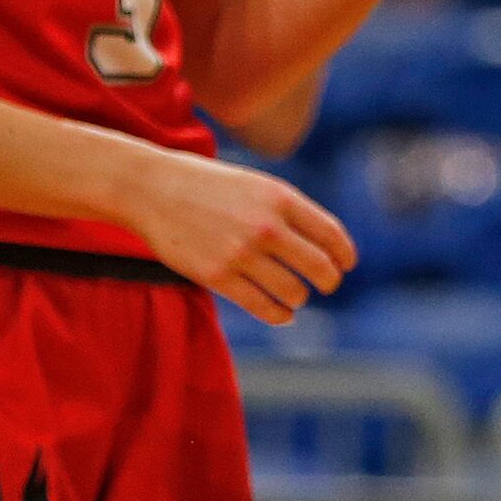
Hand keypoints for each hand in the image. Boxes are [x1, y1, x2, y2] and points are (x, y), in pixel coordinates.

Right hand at [120, 150, 356, 323]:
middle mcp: (266, 226)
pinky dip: (280, 315)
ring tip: (296, 295)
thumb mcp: (255, 185)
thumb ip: (288, 211)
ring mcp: (242, 253)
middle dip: (329, 281)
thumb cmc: (207, 185)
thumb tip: (323, 247)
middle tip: (327, 285)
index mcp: (280, 197)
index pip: (330, 234)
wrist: (153, 189)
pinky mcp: (219, 276)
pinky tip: (283, 314)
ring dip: (299, 297)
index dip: (344, 254)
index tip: (347, 264)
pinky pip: (264, 307)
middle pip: (320, 267)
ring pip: (294, 292)